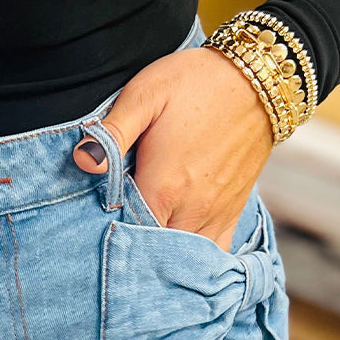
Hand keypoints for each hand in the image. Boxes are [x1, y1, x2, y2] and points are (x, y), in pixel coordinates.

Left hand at [72, 45, 275, 251]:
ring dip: (161, 257)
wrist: (257, 79)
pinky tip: (178, 253)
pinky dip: (196, 259)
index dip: (107, 236)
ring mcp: (215, 214)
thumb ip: (112, 133)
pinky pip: (215, 253)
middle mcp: (192, 209)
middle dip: (132, 252)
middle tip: (110, 239)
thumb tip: (82, 161)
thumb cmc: (195, 83)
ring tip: (141, 248)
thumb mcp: (145, 96)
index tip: (91, 229)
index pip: (127, 235)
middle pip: (154, 253)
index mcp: (163, 187)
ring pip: (184, 258)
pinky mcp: (233, 211)